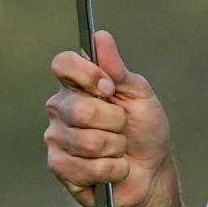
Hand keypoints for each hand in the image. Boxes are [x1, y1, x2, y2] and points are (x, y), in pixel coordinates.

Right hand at [45, 31, 173, 206]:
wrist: (151, 170)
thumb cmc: (144, 128)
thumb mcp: (140, 94)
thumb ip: (118, 68)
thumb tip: (100, 36)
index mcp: (78, 84)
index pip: (63, 64)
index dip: (88, 74)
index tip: (110, 87)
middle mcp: (61, 108)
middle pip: (81, 108)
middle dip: (115, 121)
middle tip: (122, 126)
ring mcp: (56, 138)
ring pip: (88, 141)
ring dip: (116, 147)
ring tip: (119, 149)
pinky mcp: (59, 167)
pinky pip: (86, 167)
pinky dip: (111, 169)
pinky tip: (113, 168)